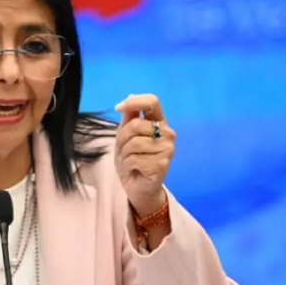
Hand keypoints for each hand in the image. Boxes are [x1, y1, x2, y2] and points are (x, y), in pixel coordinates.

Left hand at [114, 94, 174, 215]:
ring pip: (133, 143)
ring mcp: (167, 149)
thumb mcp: (126, 135)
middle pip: (136, 125)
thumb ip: (129, 117)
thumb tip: (129, 97)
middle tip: (125, 151)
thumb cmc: (133, 159)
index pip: (152, 101)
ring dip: (124, 154)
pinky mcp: (162, 164)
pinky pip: (134, 159)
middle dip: (122, 138)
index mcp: (159, 122)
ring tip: (130, 161)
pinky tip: (135, 170)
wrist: (138, 187)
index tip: (118, 108)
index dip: (134, 102)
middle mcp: (168, 134)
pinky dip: (128, 166)